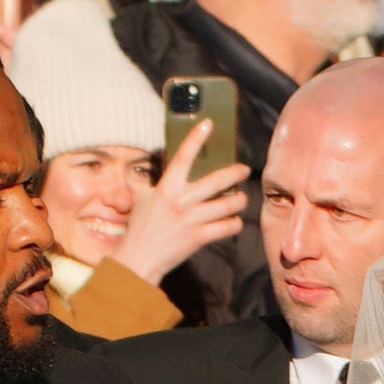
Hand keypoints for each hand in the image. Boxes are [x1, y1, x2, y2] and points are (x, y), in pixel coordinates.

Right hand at [109, 131, 250, 284]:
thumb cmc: (140, 228)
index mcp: (167, 187)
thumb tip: (173, 171)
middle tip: (244, 170)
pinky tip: (233, 221)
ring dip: (239, 200)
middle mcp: (182, 200)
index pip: (184, 156)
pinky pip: (227, 227)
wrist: (139, 259)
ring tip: (240, 199)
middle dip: (236, 172)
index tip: (208, 124)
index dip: (196, 138)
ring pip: (228, 204)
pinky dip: (234, 224)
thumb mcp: (145, 199)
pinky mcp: (199, 237)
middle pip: (217, 180)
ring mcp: (192, 219)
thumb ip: (161, 184)